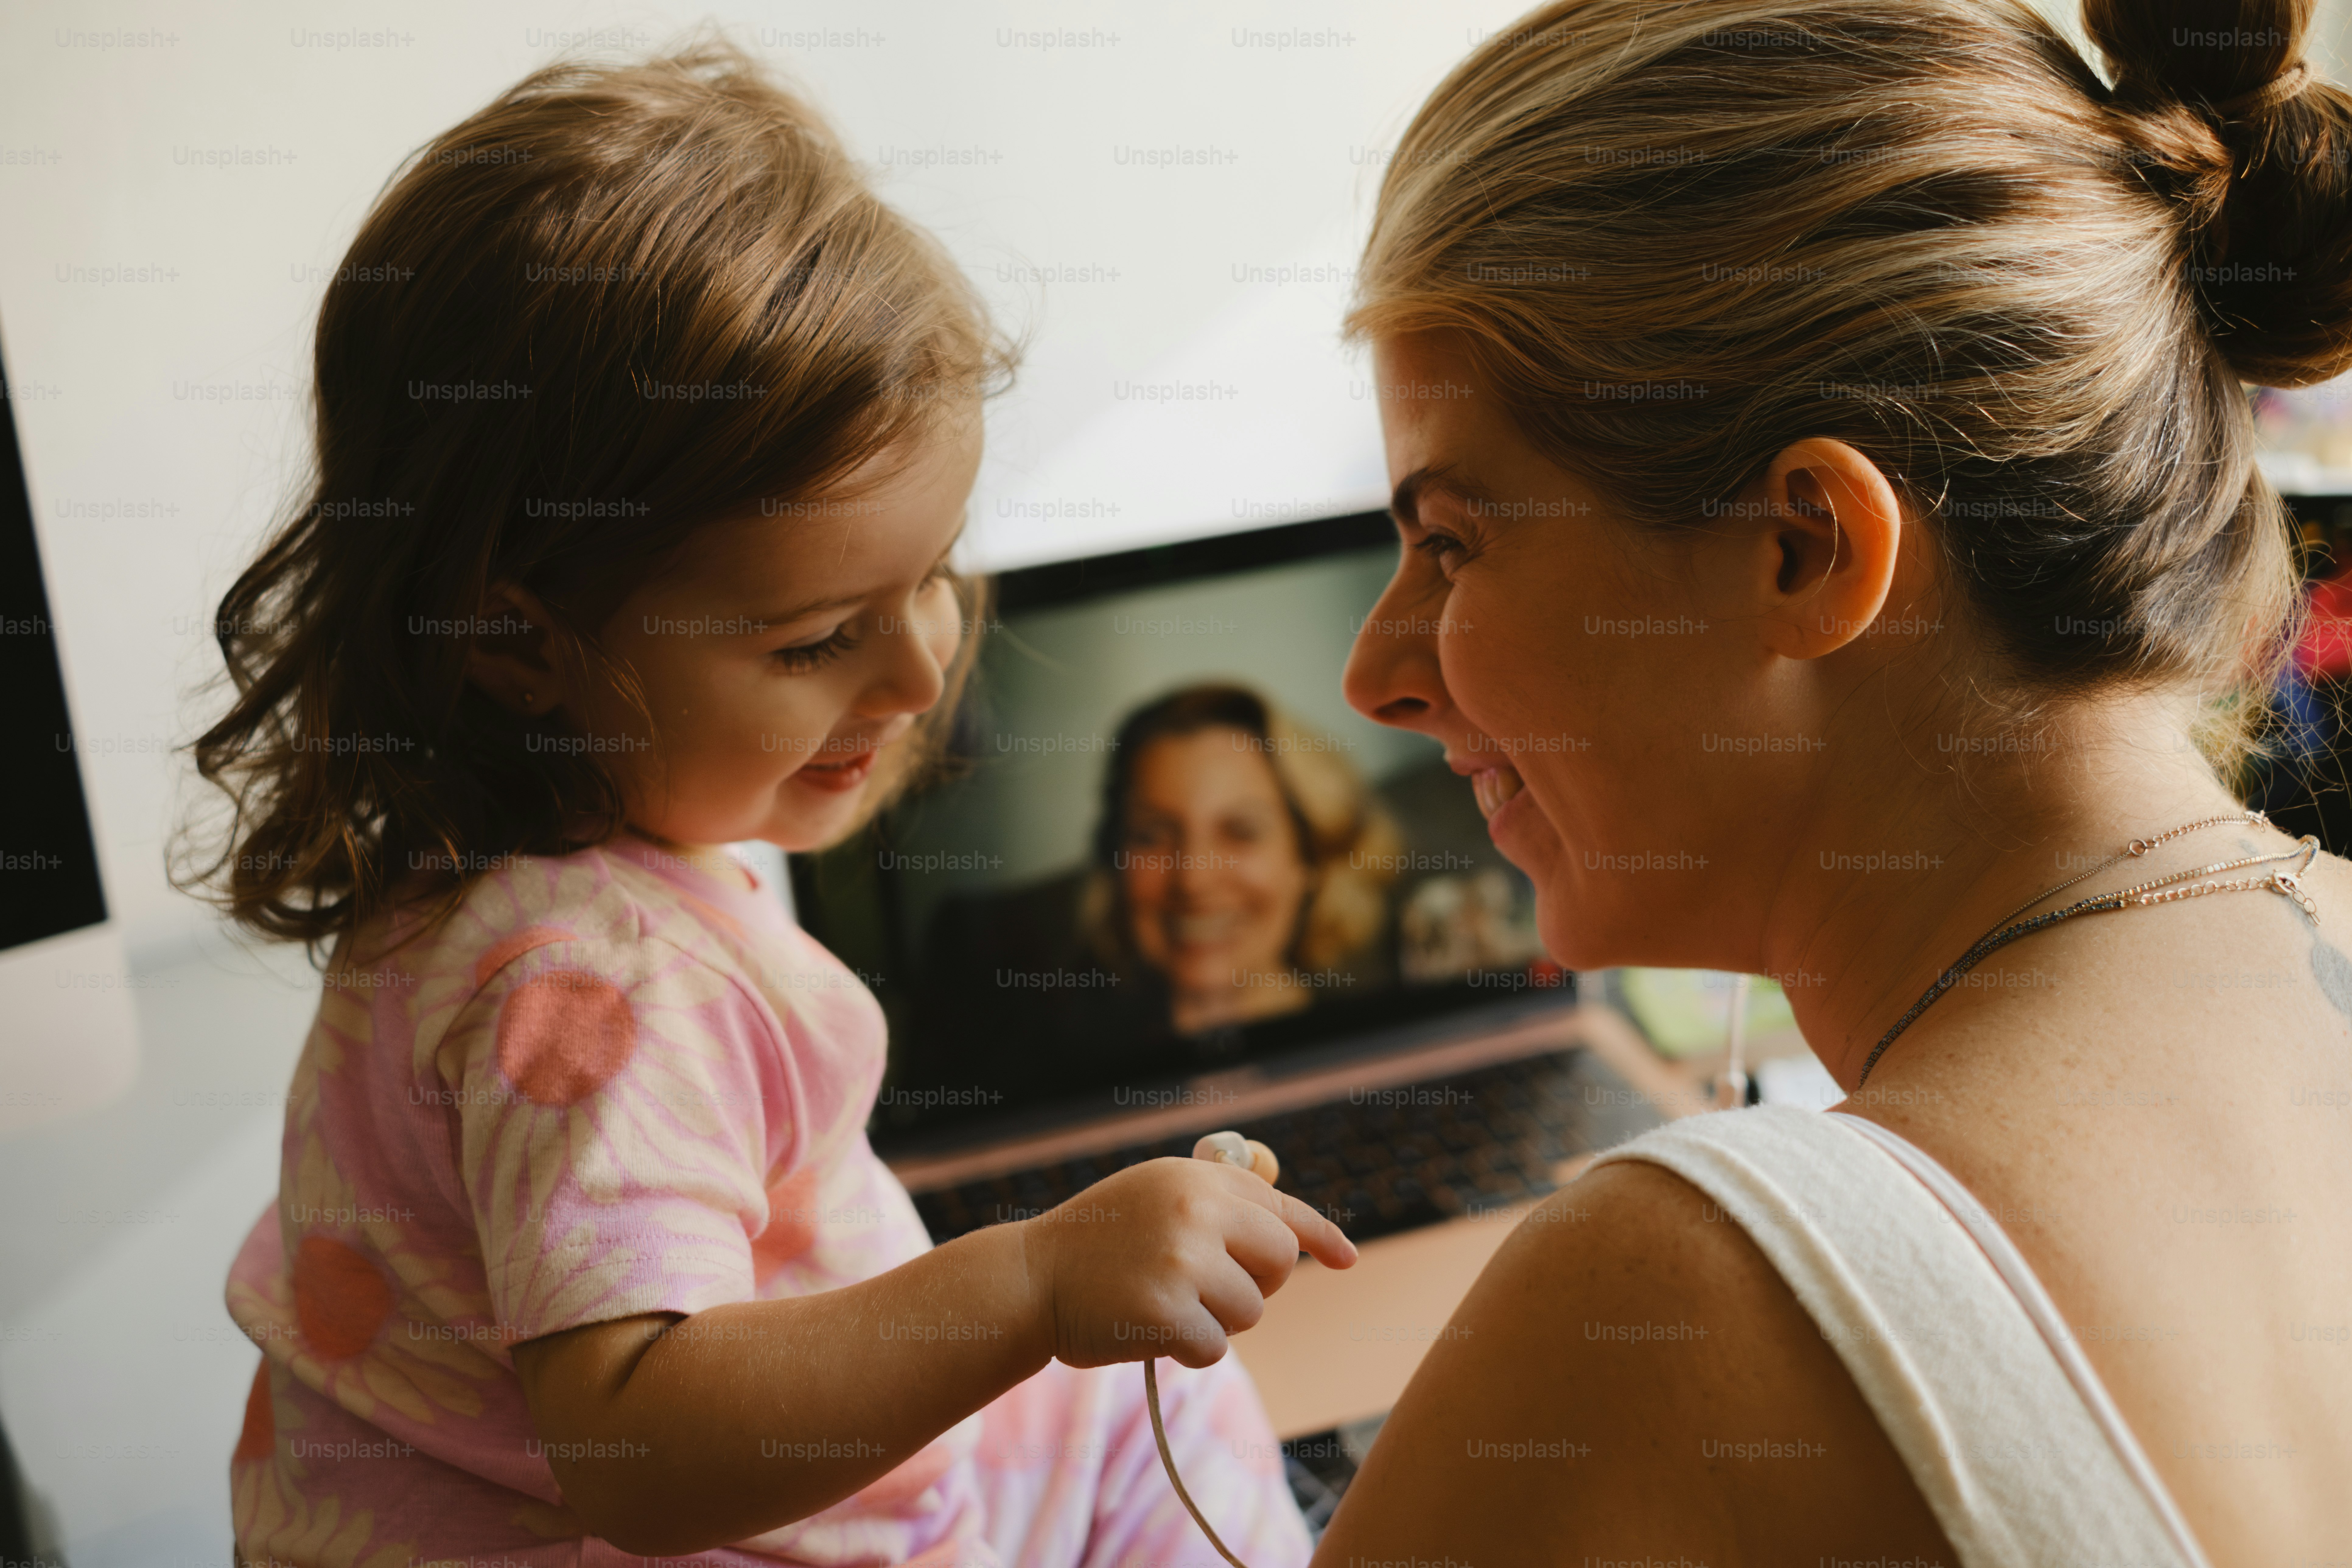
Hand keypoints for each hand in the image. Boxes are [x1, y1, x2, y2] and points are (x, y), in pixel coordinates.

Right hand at [1020, 1156, 1356, 1369]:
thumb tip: (1288, 1205)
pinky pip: (1215, 1348)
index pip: (1280, 1206)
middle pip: (1278, 1261)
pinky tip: (1150, 1330)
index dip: (1319, 1235)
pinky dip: (1189, 1350)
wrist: (1029, 1279)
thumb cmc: (1098, 1242)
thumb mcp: (1155, 1193)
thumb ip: (1216, 1197)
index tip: (1345, 1258)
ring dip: (1217, 1320)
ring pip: (1251, 1310)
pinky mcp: (1165, 1313)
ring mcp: (1181, 1262)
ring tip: (1165, 1303)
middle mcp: (1194, 1211)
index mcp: (1194, 1179)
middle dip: (1257, 1283)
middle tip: (1209, 1287)